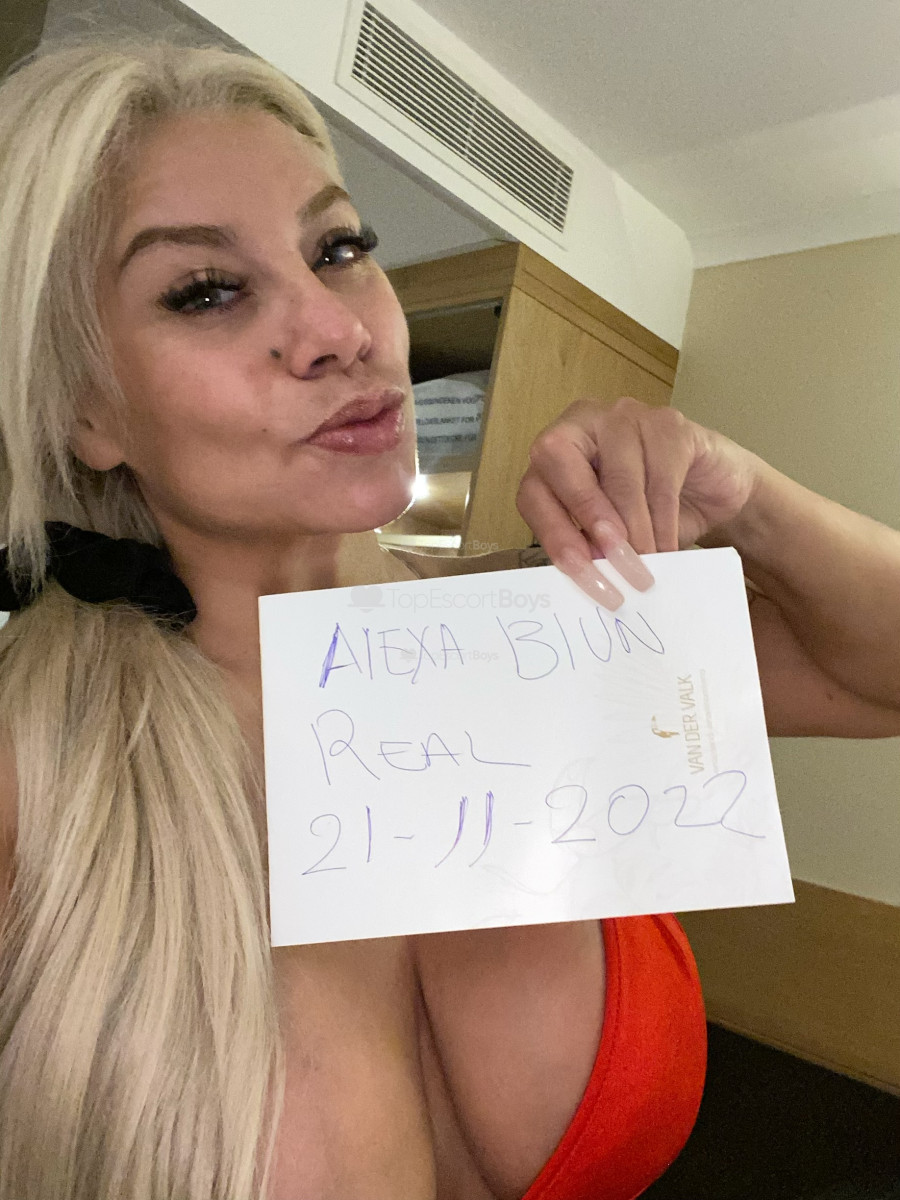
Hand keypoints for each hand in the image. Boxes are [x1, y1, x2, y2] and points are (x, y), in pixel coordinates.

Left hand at [516, 397, 761, 608]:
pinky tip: (666, 552)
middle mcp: (582, 422)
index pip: (533, 488)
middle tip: (613, 563)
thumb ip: (588, 543)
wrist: (714, 494)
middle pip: (559, 458)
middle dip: (587, 516)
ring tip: (643, 572)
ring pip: (619, 477)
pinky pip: (661, 478)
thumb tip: (584, 571)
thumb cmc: (650, 514)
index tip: (580, 570)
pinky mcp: (669, 424)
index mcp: (555, 454)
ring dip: (634, 533)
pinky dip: (663, 524)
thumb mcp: (609, 534)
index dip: (551, 532)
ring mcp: (625, 416)